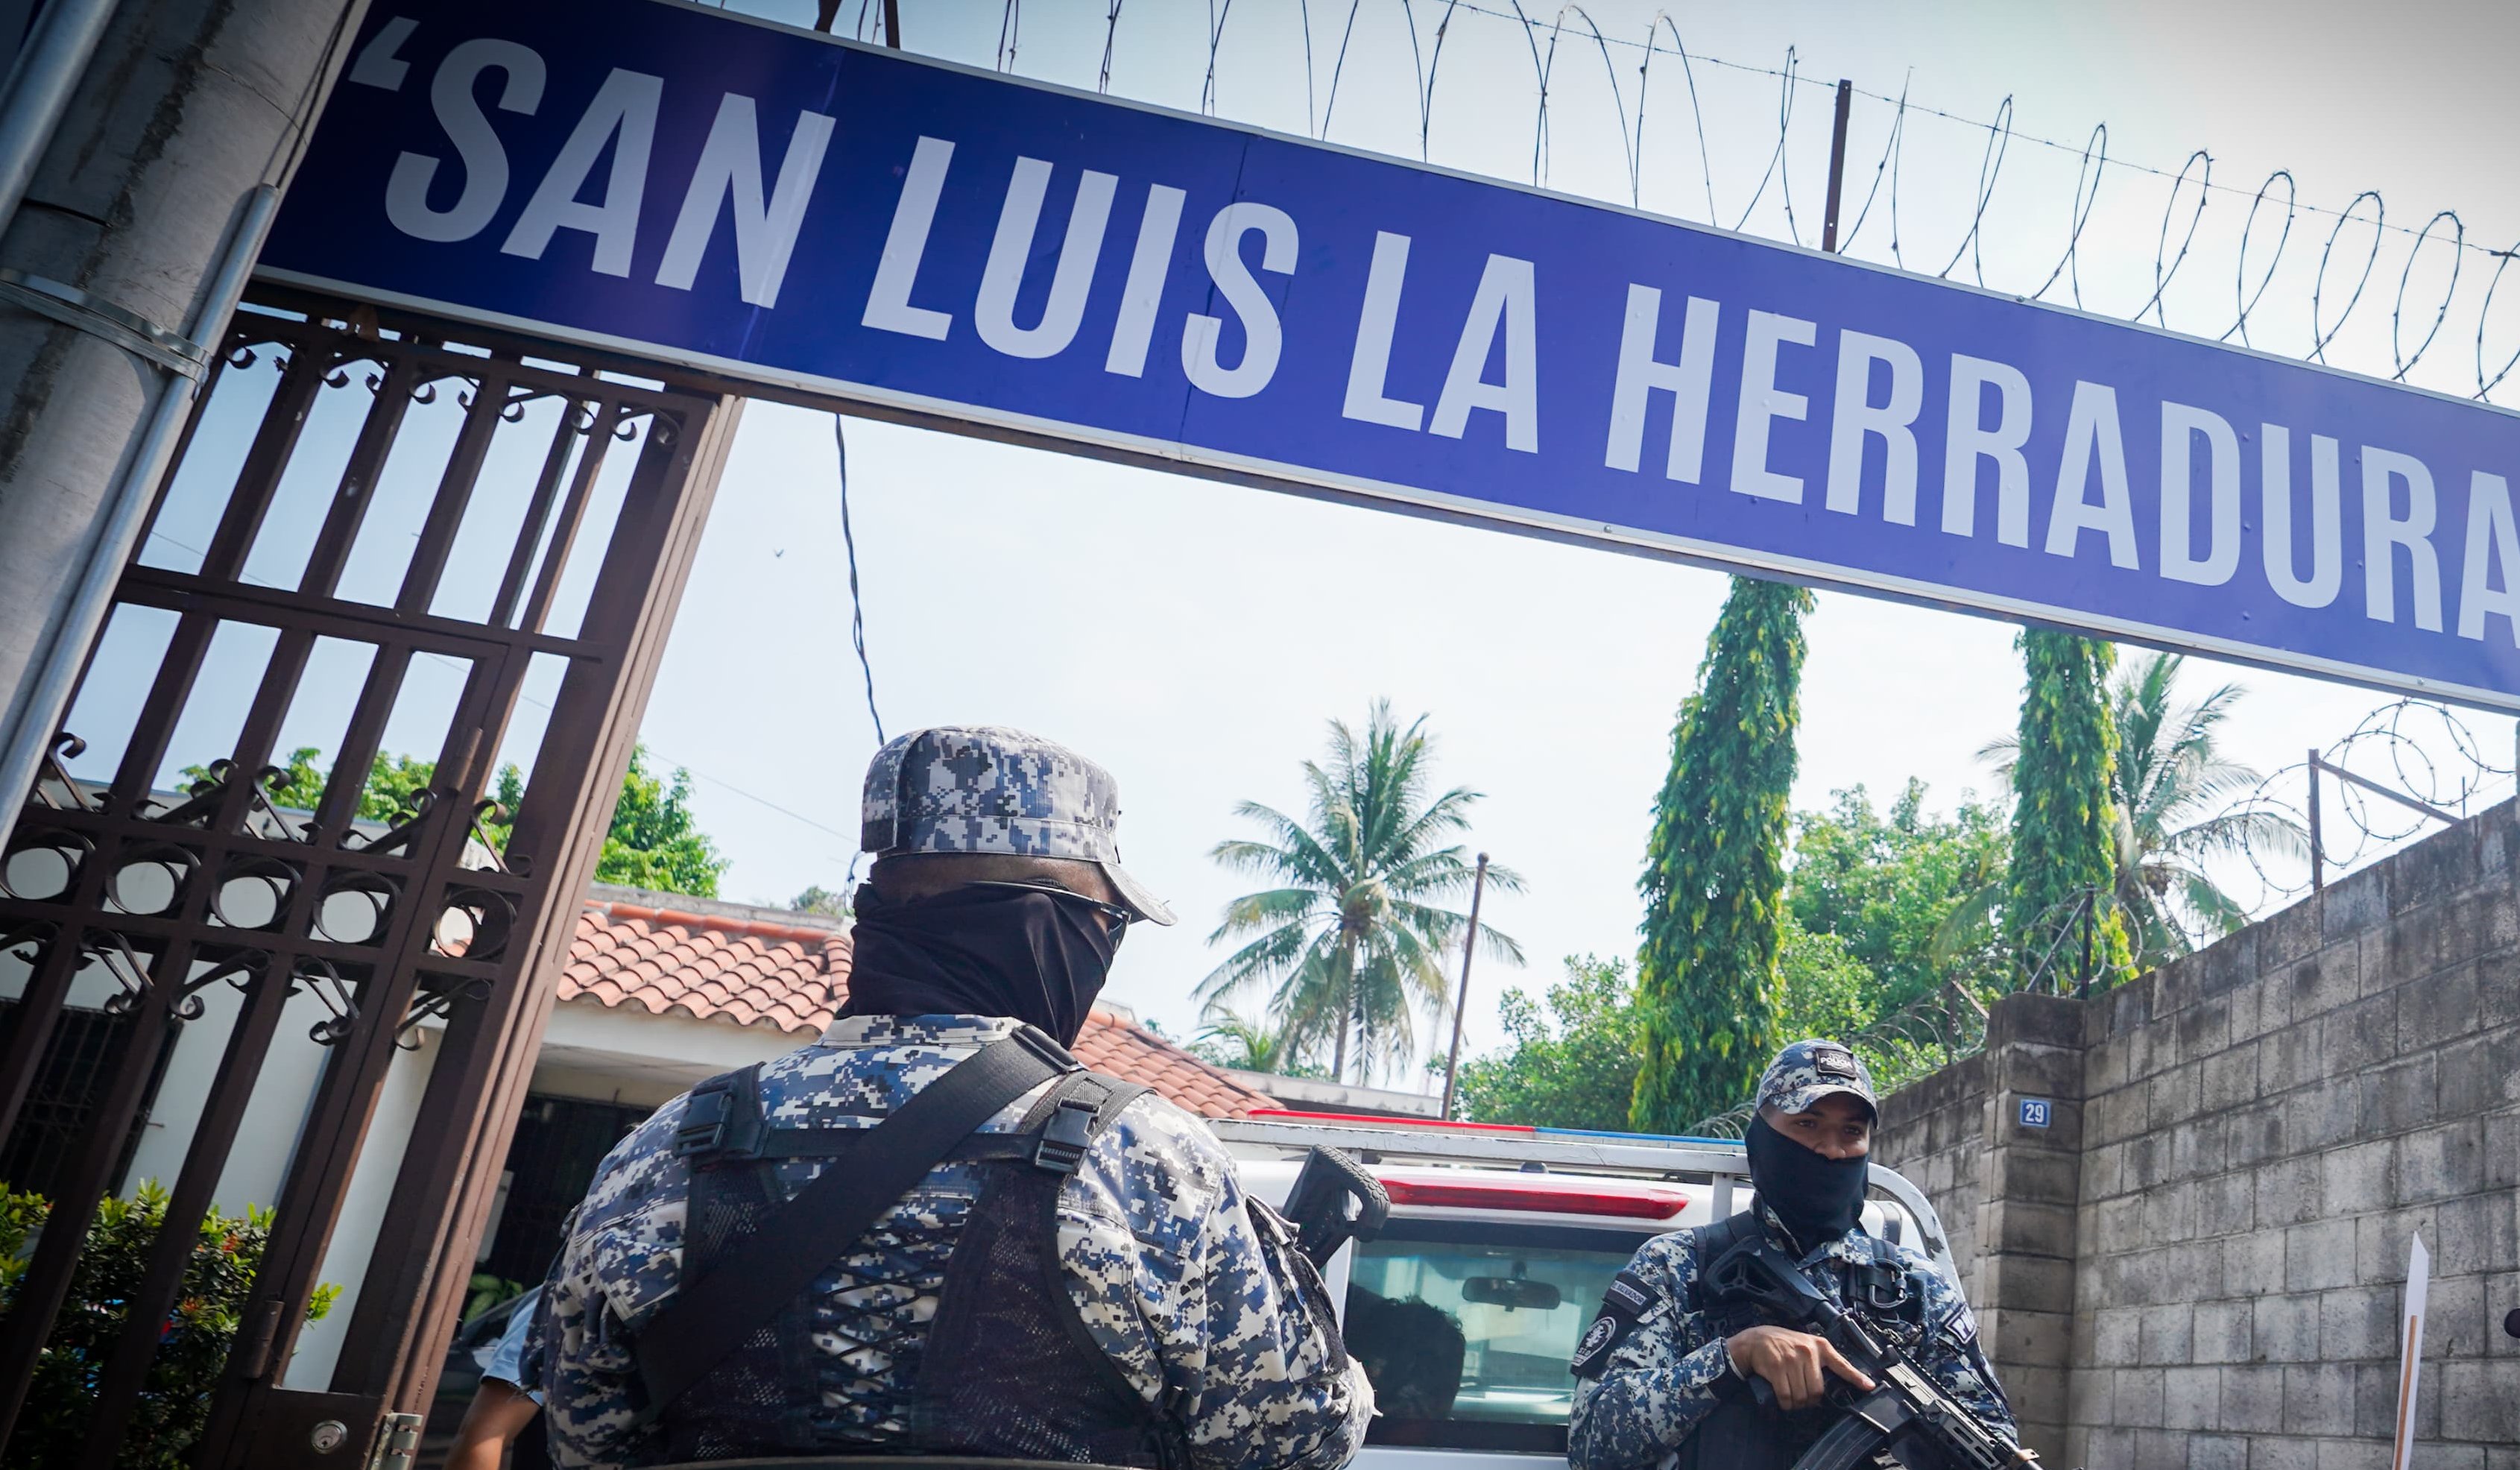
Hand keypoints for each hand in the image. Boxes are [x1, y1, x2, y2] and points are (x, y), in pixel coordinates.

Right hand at [1725, 1324, 1875, 1410]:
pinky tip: (1783, 1400)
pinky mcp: (1777, 1367)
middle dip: (1810, 1400)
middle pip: (1817, 1390)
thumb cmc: (1783, 1345)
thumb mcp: (1806, 1345)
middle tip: (1803, 1398)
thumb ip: (1820, 1360)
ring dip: (1796, 1404)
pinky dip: (1785, 1403)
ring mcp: (1792, 1358)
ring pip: (1802, 1395)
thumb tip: (1834, 1383)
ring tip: (1793, 1399)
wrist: (1755, 1340)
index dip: (1856, 1378)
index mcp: (1819, 1346)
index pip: (1842, 1364)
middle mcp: (1808, 1351)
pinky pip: (1786, 1395)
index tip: (1869, 1386)